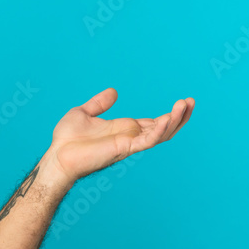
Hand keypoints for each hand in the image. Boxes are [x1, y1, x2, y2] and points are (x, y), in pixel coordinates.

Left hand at [46, 88, 194, 182]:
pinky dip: (159, 131)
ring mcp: (129, 144)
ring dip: (174, 120)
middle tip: (191, 102)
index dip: (170, 114)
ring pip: (160, 134)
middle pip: (163, 128)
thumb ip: (99, 103)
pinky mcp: (123, 149)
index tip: (184, 102)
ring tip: (185, 105)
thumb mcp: (83, 113)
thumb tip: (113, 92)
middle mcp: (130, 137)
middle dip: (179, 116)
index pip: (154, 122)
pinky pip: (147, 141)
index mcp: (124, 129)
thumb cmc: (67, 139)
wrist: (57, 156)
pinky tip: (169, 119)